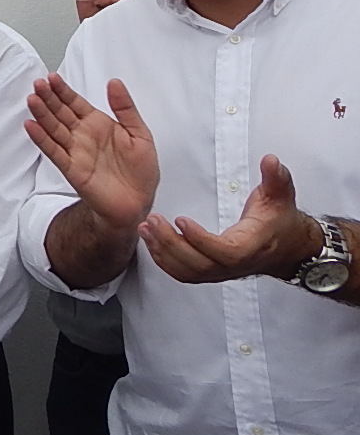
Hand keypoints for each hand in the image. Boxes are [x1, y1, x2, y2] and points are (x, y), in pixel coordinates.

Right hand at [26, 76, 157, 231]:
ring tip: (32, 100)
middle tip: (38, 84)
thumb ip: (125, 108)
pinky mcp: (72, 169)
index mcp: (98, 124)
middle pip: (61, 112)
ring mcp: (75, 151)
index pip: (75, 102)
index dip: (63, 90)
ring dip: (42, 115)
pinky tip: (31, 126)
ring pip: (54, 129)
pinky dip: (41, 139)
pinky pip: (54, 152)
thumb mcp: (140, 134)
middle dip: (49, 98)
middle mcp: (82, 135)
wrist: (138, 202)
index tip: (52, 77)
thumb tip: (114, 82)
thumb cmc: (140, 170)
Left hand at [140, 155, 322, 283]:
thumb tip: (270, 160)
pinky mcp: (211, 272)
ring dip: (162, 252)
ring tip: (146, 228)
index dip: (201, 239)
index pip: (225, 252)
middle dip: (172, 243)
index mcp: (251, 245)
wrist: (287, 247)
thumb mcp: (281, 194)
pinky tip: (151, 242)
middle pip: (199, 264)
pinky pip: (184, 274)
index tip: (181, 220)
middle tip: (153, 220)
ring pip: (188, 272)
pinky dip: (164, 261)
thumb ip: (275, 177)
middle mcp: (235, 264)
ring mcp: (222, 271)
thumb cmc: (281, 221)